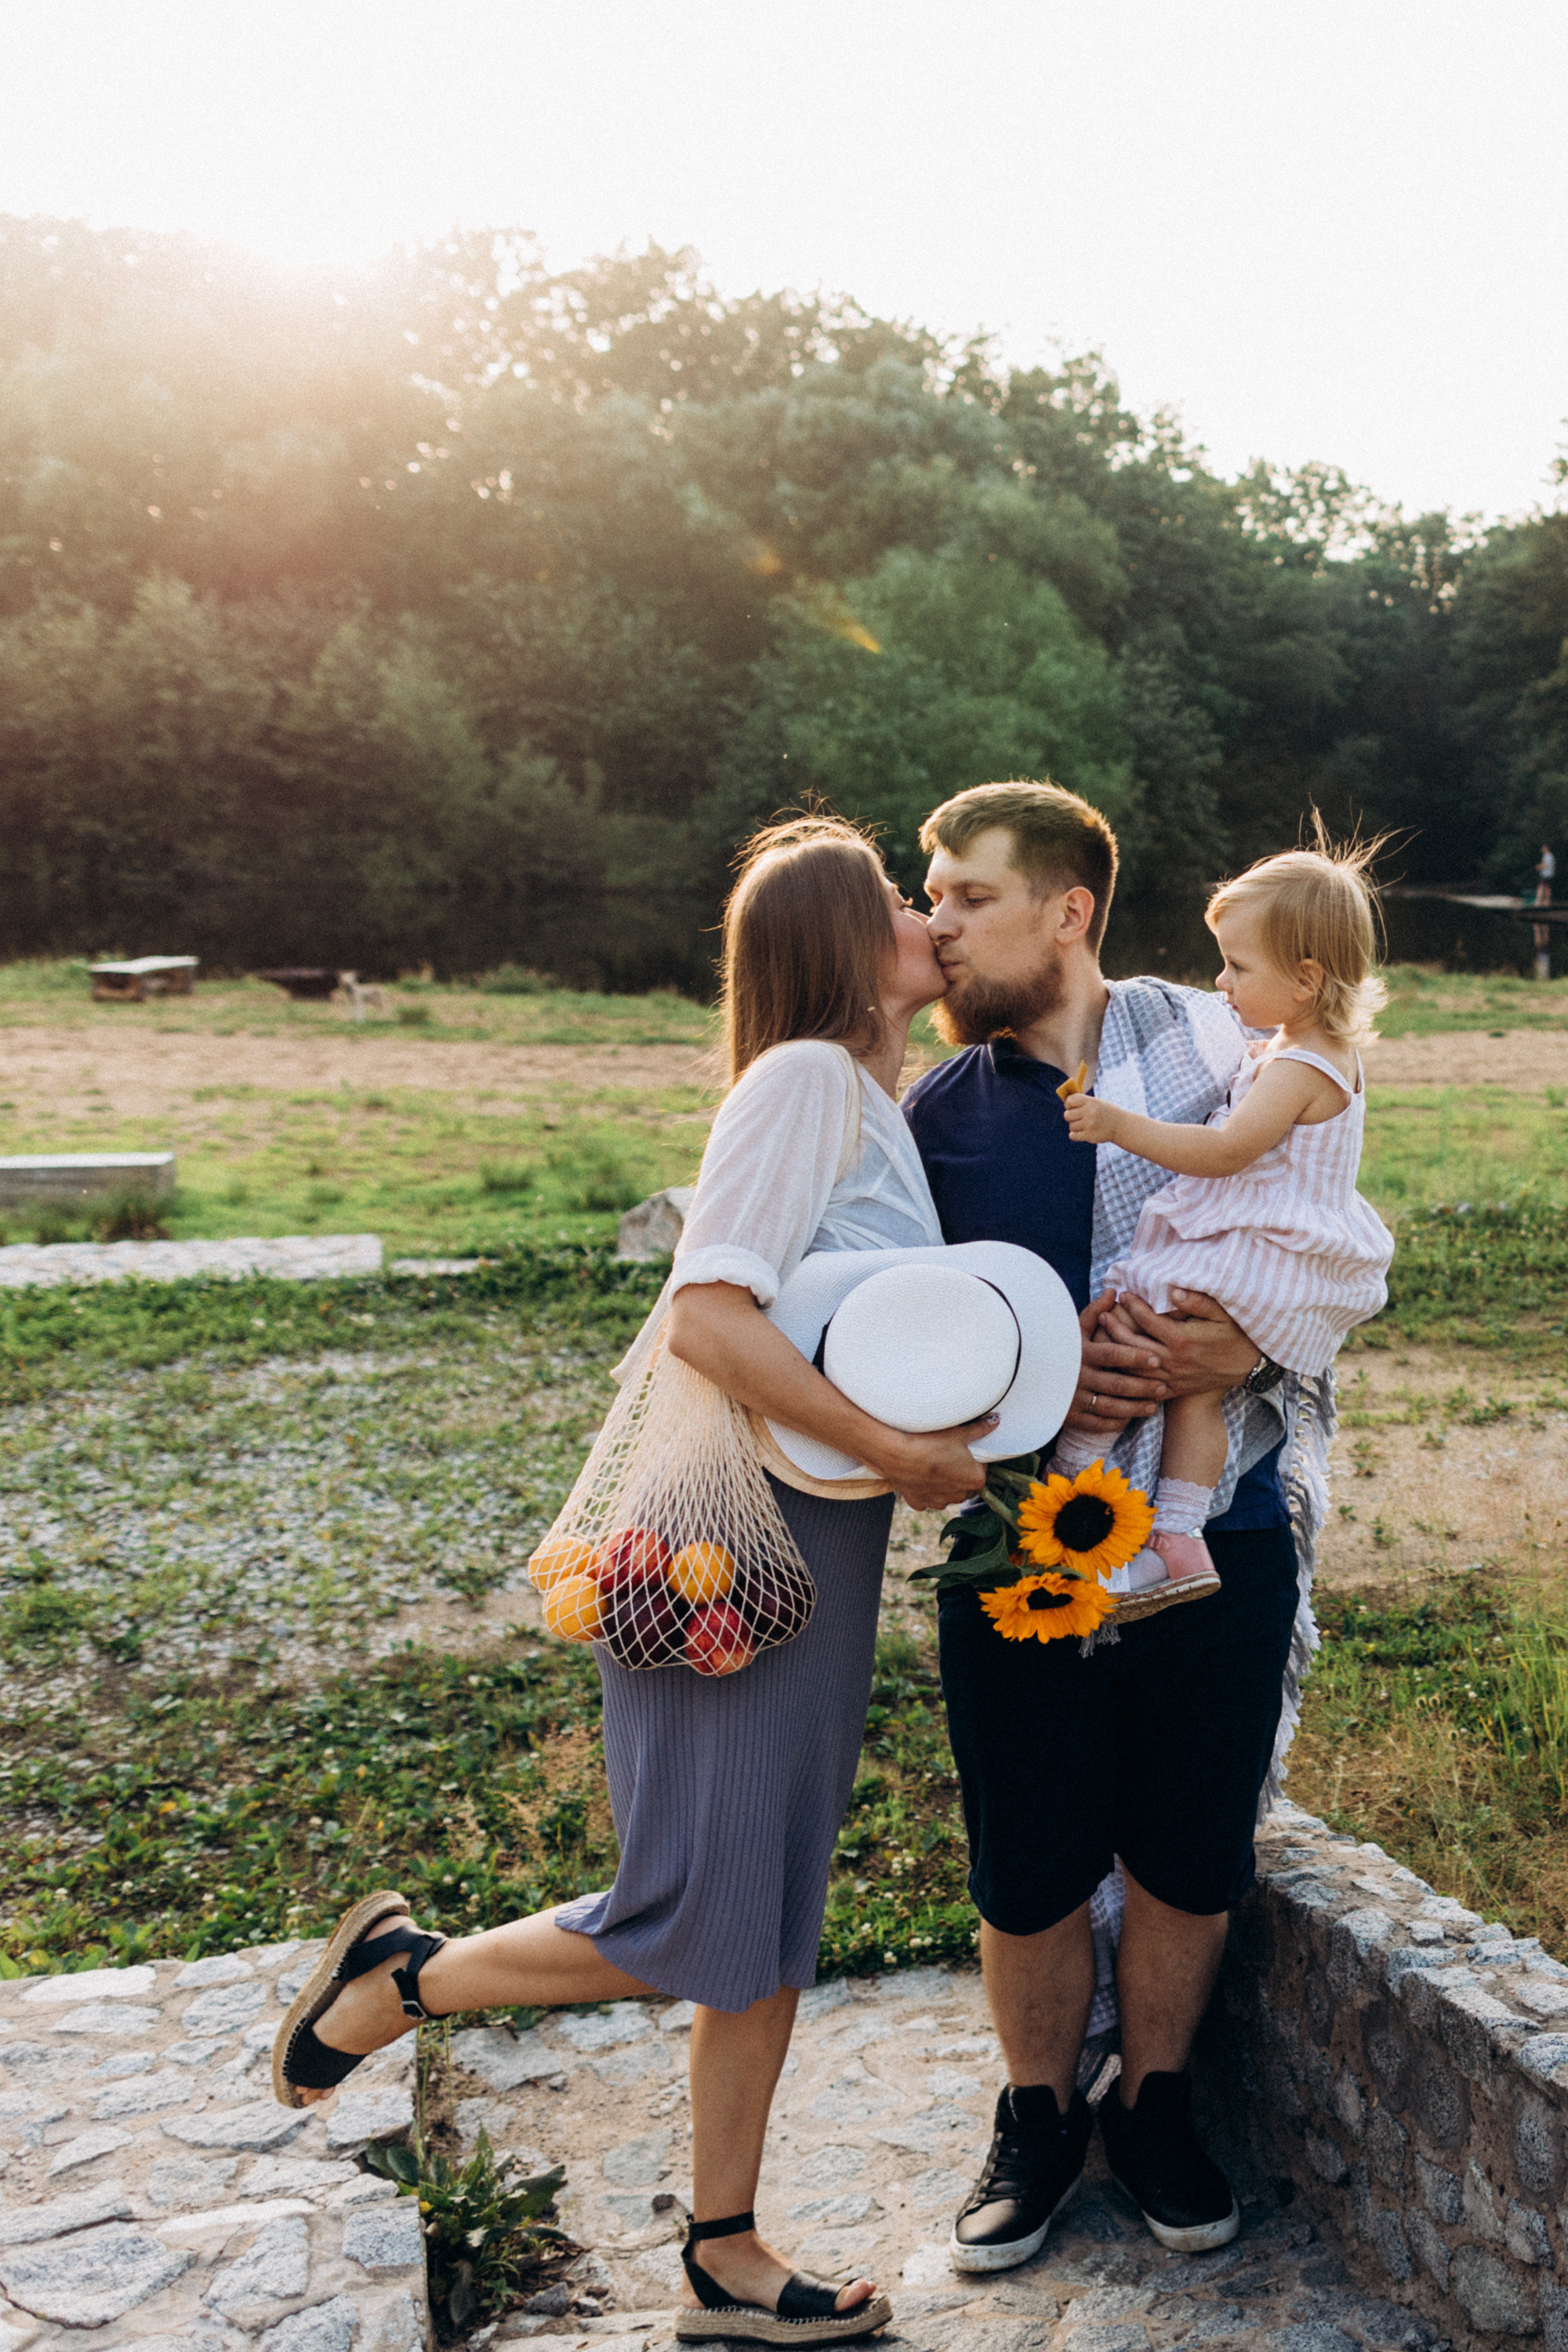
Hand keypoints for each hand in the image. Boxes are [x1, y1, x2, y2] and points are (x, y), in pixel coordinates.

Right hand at [867, 1415, 994, 1513]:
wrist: (896, 1453)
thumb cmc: (930, 1442)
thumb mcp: (959, 1432)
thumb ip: (980, 1428)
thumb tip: (995, 1422)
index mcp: (975, 1480)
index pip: (981, 1469)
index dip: (973, 1458)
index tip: (963, 1448)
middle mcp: (959, 1495)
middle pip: (965, 1484)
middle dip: (960, 1473)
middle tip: (948, 1455)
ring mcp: (938, 1501)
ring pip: (947, 1493)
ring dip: (944, 1483)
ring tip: (933, 1464)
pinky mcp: (919, 1502)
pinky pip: (927, 1497)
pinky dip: (925, 1488)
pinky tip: (920, 1475)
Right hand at [1061, 1290, 1168, 1440]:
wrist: (1026, 1376)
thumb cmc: (1057, 1349)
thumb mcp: (1072, 1330)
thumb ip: (1094, 1312)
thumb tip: (1113, 1291)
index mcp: (1080, 1353)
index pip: (1112, 1355)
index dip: (1135, 1357)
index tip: (1157, 1359)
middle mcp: (1076, 1376)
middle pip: (1116, 1384)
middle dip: (1143, 1386)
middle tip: (1164, 1386)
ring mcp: (1073, 1399)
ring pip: (1110, 1407)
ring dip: (1135, 1407)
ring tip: (1154, 1404)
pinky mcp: (1070, 1418)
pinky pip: (1097, 1424)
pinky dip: (1116, 1422)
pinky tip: (1131, 1417)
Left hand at [1062, 1092, 1120, 1145]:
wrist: (1121, 1126)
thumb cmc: (1106, 1112)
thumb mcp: (1097, 1102)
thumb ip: (1082, 1102)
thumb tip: (1065, 1102)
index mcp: (1091, 1102)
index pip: (1070, 1100)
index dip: (1068, 1104)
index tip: (1071, 1106)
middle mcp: (1090, 1112)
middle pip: (1067, 1115)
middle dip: (1070, 1116)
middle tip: (1078, 1117)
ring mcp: (1090, 1124)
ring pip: (1071, 1126)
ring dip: (1075, 1126)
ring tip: (1084, 1125)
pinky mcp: (1090, 1136)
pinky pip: (1073, 1135)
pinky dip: (1075, 1135)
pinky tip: (1082, 1132)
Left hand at [1098, 1287, 1258, 1396]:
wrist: (1249, 1368)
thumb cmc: (1236, 1335)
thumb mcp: (1222, 1314)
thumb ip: (1197, 1302)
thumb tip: (1172, 1290)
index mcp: (1182, 1339)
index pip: (1148, 1320)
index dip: (1132, 1306)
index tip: (1123, 1294)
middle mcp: (1173, 1361)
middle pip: (1133, 1344)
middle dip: (1115, 1328)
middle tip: (1102, 1314)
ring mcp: (1172, 1378)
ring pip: (1134, 1368)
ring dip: (1116, 1352)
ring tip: (1102, 1338)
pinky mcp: (1174, 1390)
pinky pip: (1144, 1387)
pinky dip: (1129, 1378)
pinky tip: (1118, 1367)